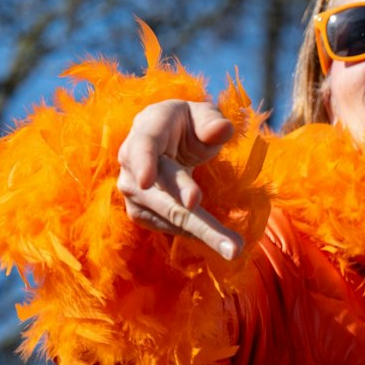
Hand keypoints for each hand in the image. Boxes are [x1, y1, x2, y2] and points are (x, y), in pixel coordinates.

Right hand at [116, 99, 243, 259]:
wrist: (166, 140)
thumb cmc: (187, 124)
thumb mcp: (202, 115)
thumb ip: (212, 121)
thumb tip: (222, 130)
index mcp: (147, 129)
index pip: (141, 146)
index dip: (143, 163)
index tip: (146, 182)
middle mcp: (130, 162)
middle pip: (162, 194)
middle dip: (195, 218)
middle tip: (228, 244)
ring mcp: (132, 191)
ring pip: (168, 216)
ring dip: (203, 234)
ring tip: (234, 249)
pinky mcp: (140, 212)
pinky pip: (169, 226)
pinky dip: (196, 234)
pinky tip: (221, 242)